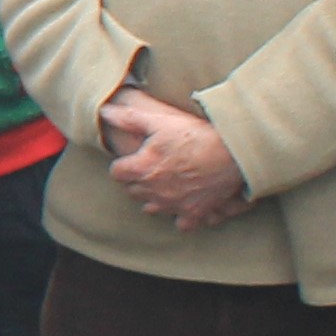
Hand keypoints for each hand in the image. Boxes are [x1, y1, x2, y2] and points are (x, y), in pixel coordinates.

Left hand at [102, 88, 247, 229]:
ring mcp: (174, 205)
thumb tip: (103, 111)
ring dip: (153, 198)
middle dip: (136, 180)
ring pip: (151, 208)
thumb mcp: (160, 121)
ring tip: (164, 184)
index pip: (116, 173)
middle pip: (132, 191)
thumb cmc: (195, 135)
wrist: (232, 153)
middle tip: (149, 167)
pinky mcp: (194, 213)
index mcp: (142, 169)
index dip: (123, 164)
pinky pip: (181, 223)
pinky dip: (180, 215)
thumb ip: (129, 118)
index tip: (132, 158)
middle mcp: (154, 191)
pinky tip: (184, 203)